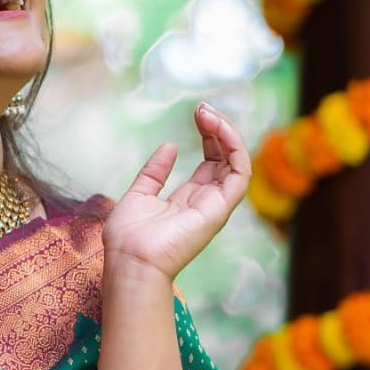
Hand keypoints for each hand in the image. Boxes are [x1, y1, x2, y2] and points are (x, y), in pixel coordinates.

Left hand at [103, 104, 250, 282]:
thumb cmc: (128, 238)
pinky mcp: (220, 208)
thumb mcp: (138, 194)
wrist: (130, 261)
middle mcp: (206, 201)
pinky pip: (240, 172)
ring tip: (208, 113)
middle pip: (225, 158)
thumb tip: (170, 146)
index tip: (197, 114)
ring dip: (227, 133)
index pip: (211, 161)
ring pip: (237, 162)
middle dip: (218, 129)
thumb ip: (154, 172)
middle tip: (202, 108)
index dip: (208, 136)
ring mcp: (215, 205)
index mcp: (187, 200)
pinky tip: (218, 128)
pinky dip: (234, 147)